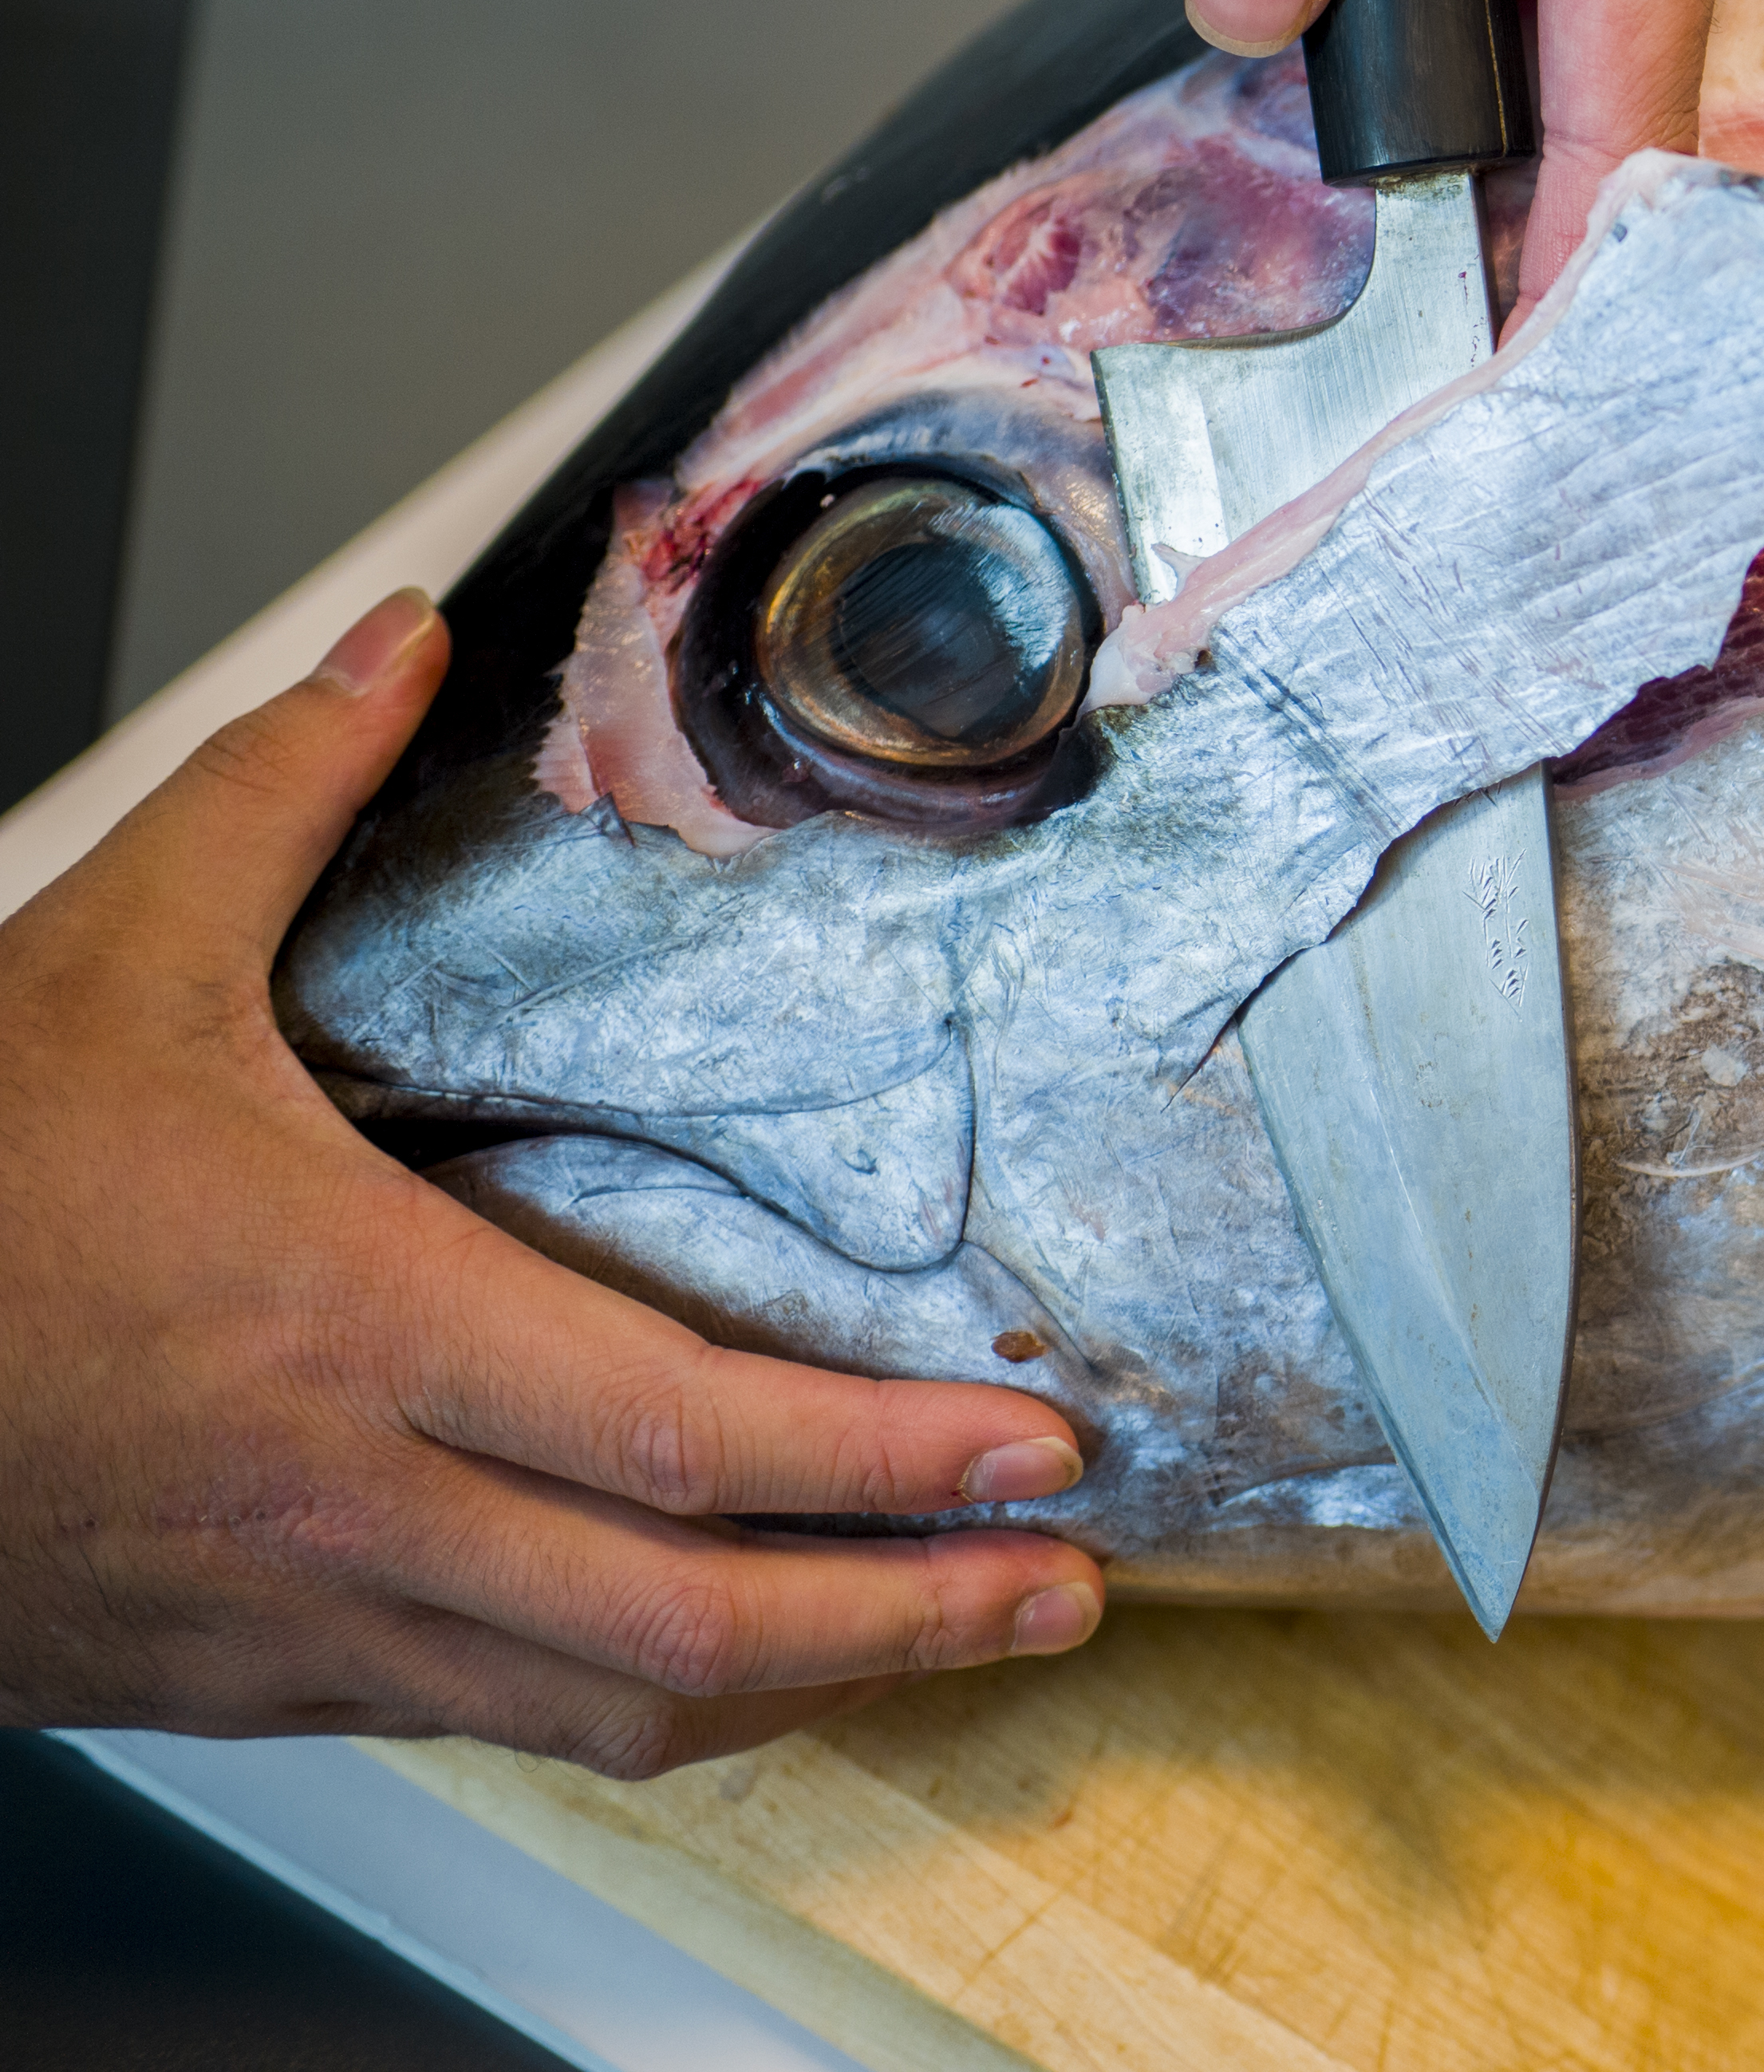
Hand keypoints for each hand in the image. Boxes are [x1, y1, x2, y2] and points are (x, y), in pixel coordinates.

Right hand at [0, 593, 1106, 1773]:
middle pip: (684, 1619)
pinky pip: (498, 1720)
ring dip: (812, 1690)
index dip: (882, 1459)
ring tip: (960, 1635)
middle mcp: (348, 1502)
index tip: (1032, 1440)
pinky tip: (739, 1672)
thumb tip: (402, 638)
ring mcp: (304, 1619)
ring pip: (605, 1706)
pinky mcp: (258, 1677)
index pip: (681, 1434)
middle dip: (908, 1615)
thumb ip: (277, 791)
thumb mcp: (101, 960)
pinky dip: (648, 1707)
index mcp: (345, 1326)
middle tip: (1067, 1578)